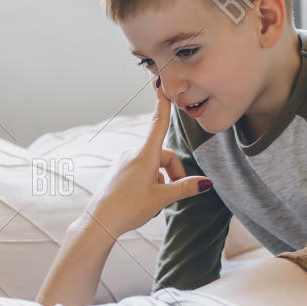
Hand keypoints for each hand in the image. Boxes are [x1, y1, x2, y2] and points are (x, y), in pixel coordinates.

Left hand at [84, 78, 212, 238]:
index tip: (161, 83)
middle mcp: (133, 153)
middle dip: (173, 173)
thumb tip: (207, 183)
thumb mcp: (162, 198)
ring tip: (155, 203)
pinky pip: (141, 171)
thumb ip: (184, 188)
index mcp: (145, 155)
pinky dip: (149, 183)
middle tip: (173, 196)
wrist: (100, 222)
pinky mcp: (119, 170)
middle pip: (163, 155)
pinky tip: (144, 202)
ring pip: (153, 166)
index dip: (163, 104)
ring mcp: (124, 161)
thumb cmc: (129, 208)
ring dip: (161, 181)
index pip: (159, 123)